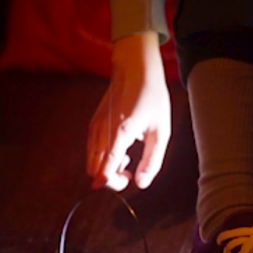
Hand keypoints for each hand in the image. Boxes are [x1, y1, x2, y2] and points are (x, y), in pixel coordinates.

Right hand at [87, 32, 170, 190]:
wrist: (135, 69)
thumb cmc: (151, 97)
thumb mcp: (161, 131)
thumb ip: (152, 161)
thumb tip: (141, 184)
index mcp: (120, 134)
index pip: (105, 170)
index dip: (113, 183)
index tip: (128, 180)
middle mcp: (102, 131)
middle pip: (94, 170)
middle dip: (110, 177)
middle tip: (130, 172)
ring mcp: (95, 127)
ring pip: (91, 161)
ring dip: (106, 167)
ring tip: (128, 159)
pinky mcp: (93, 123)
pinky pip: (92, 150)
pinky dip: (103, 156)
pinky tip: (121, 148)